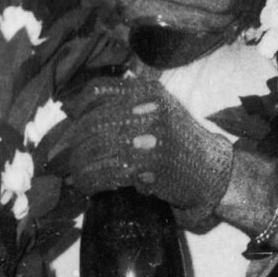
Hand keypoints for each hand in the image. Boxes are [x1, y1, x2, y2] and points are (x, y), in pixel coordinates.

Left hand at [53, 76, 233, 227]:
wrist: (213, 169)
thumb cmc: (178, 140)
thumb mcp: (158, 109)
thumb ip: (125, 105)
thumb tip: (74, 118)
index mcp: (147, 91)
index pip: (97, 91)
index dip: (79, 110)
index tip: (72, 124)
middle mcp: (149, 109)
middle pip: (93, 122)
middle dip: (74, 143)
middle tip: (64, 157)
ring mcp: (151, 136)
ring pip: (97, 148)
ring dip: (79, 165)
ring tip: (74, 175)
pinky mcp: (151, 165)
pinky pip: (108, 171)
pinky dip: (91, 180)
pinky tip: (86, 186)